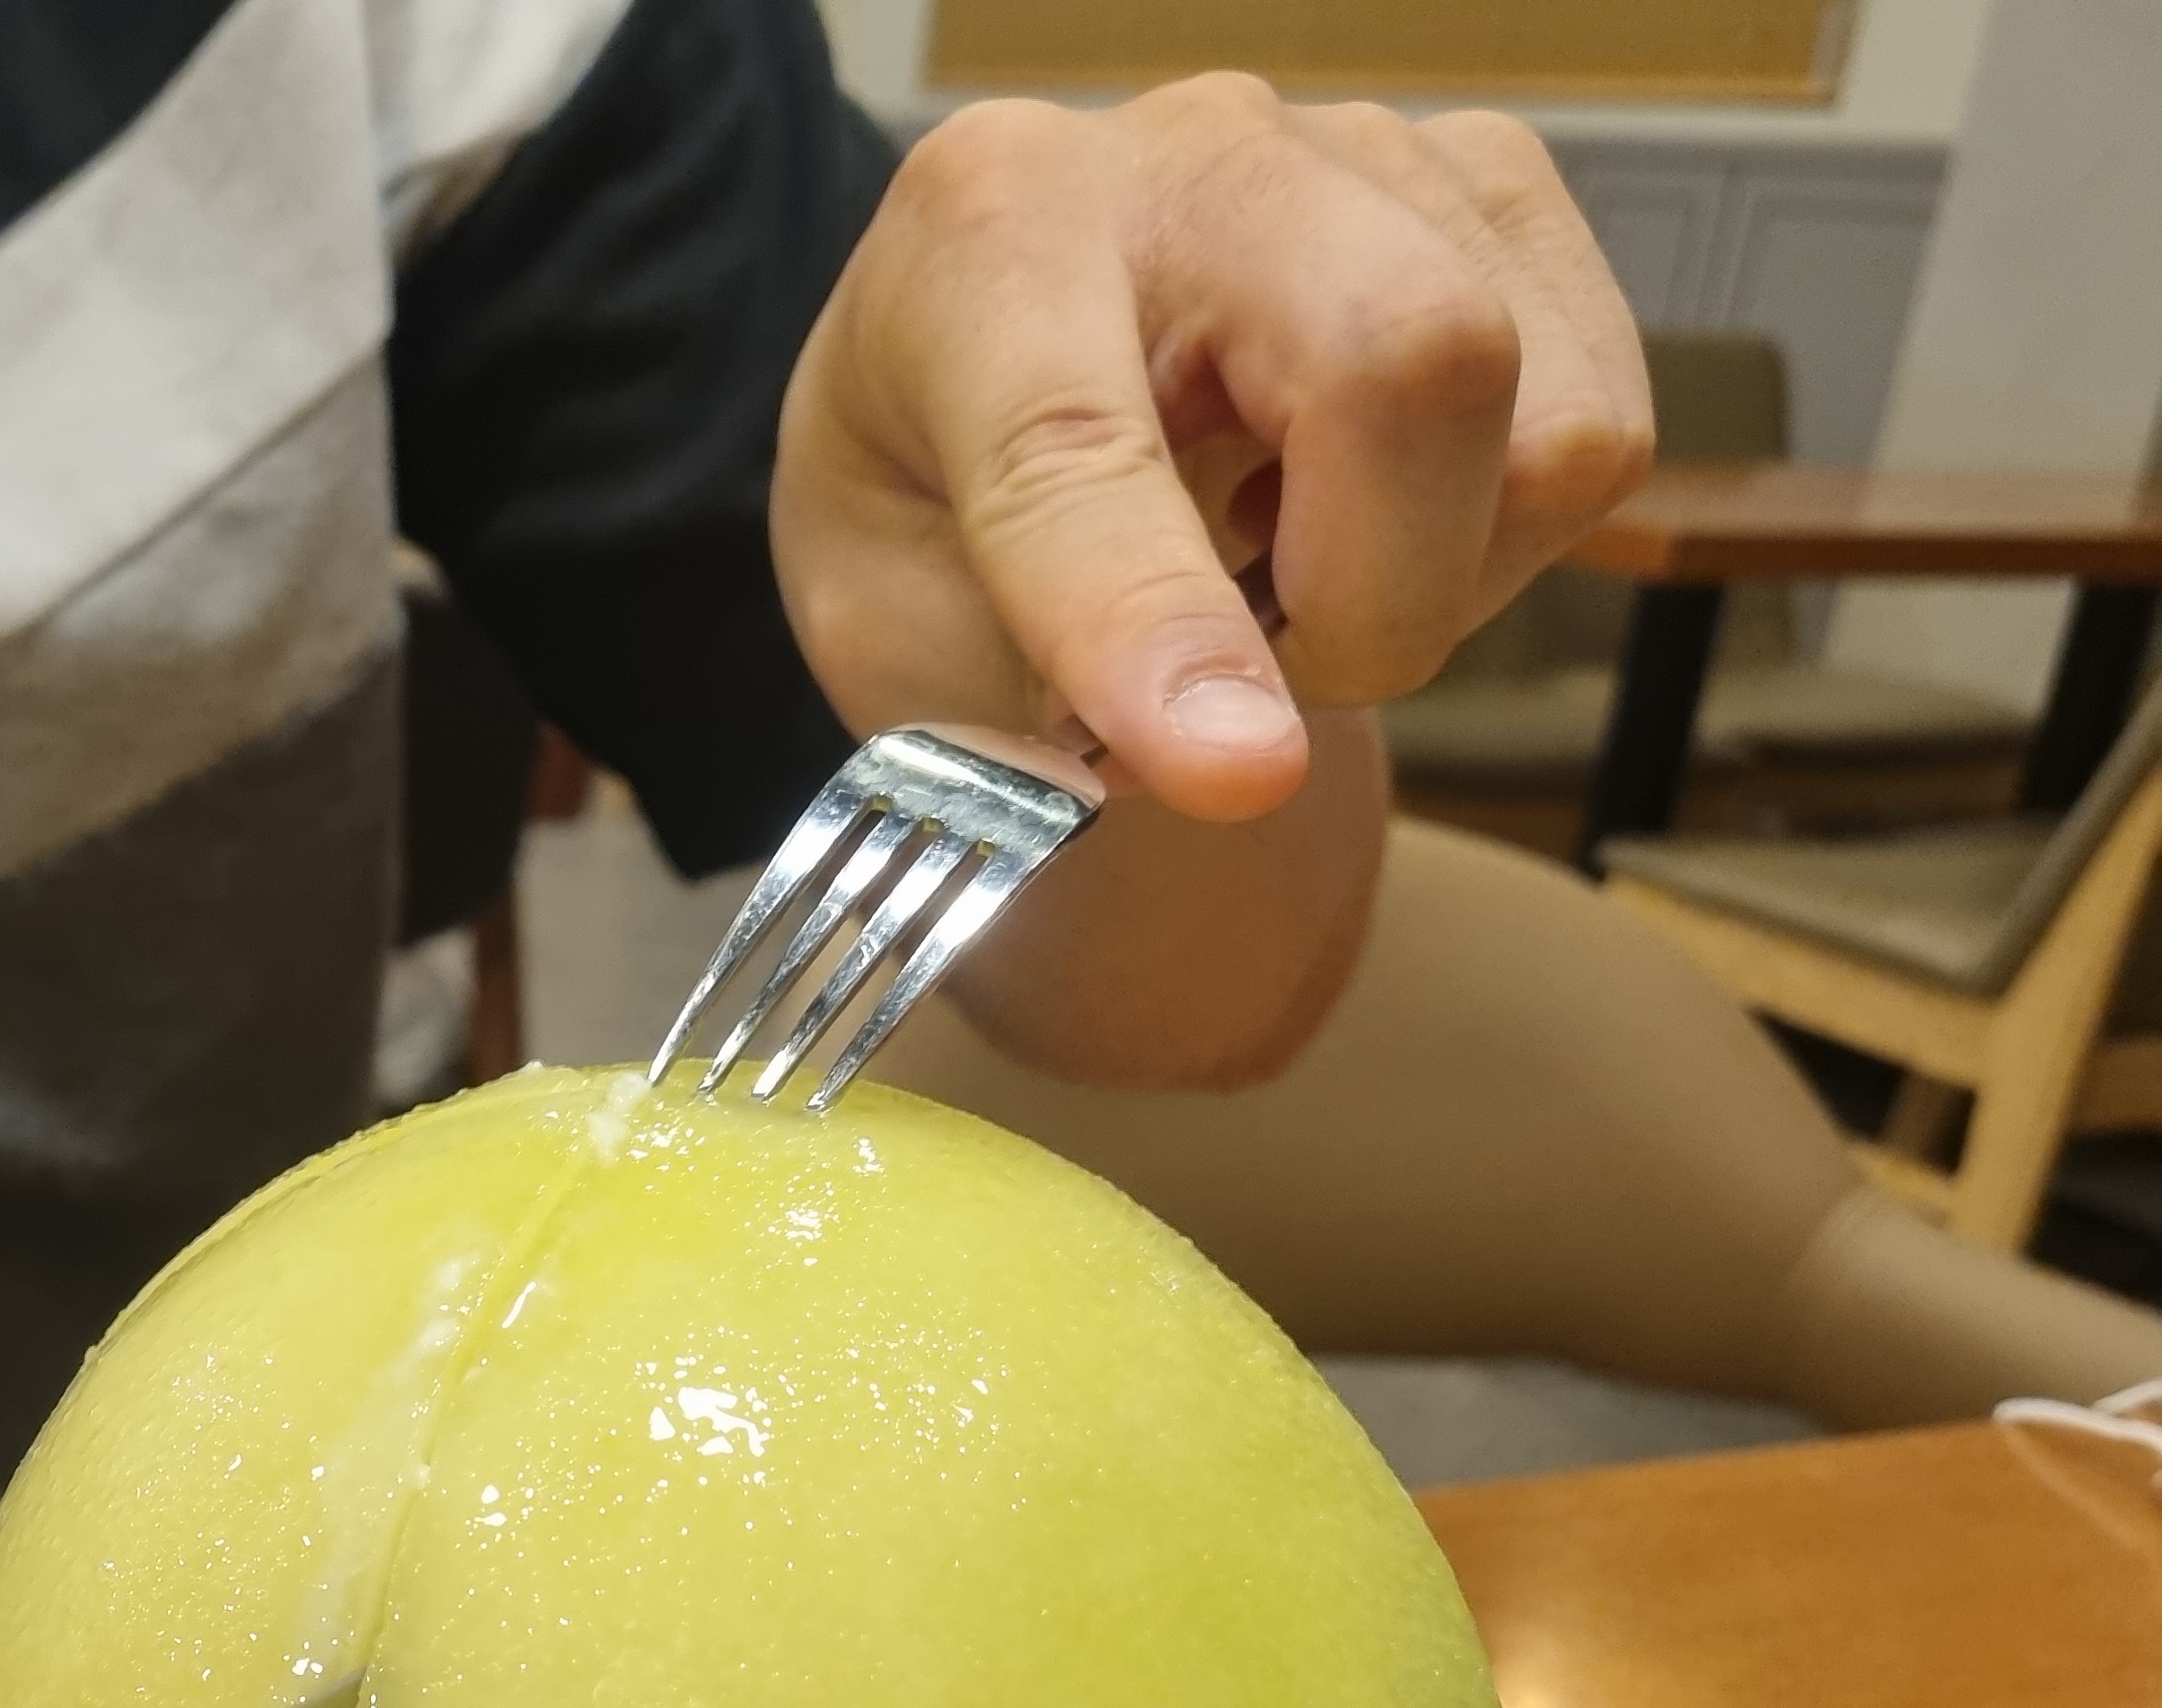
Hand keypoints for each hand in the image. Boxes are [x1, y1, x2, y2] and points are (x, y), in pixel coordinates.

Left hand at [774, 76, 1652, 819]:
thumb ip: (1018, 715)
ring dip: (1425, 589)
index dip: (1155, 623)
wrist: (988, 405)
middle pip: (1411, 361)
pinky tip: (1352, 517)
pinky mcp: (1506, 208)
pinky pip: (1595, 444)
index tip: (1228, 771)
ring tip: (1280, 579)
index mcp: (987, 235)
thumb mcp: (891, 625)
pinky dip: (1488, 548)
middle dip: (1366, 607)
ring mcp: (1377, 158)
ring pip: (1540, 433)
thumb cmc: (935, 508)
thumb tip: (1222, 768)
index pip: (1082, 443)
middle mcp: (1192, 157)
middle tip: (1258, 682)